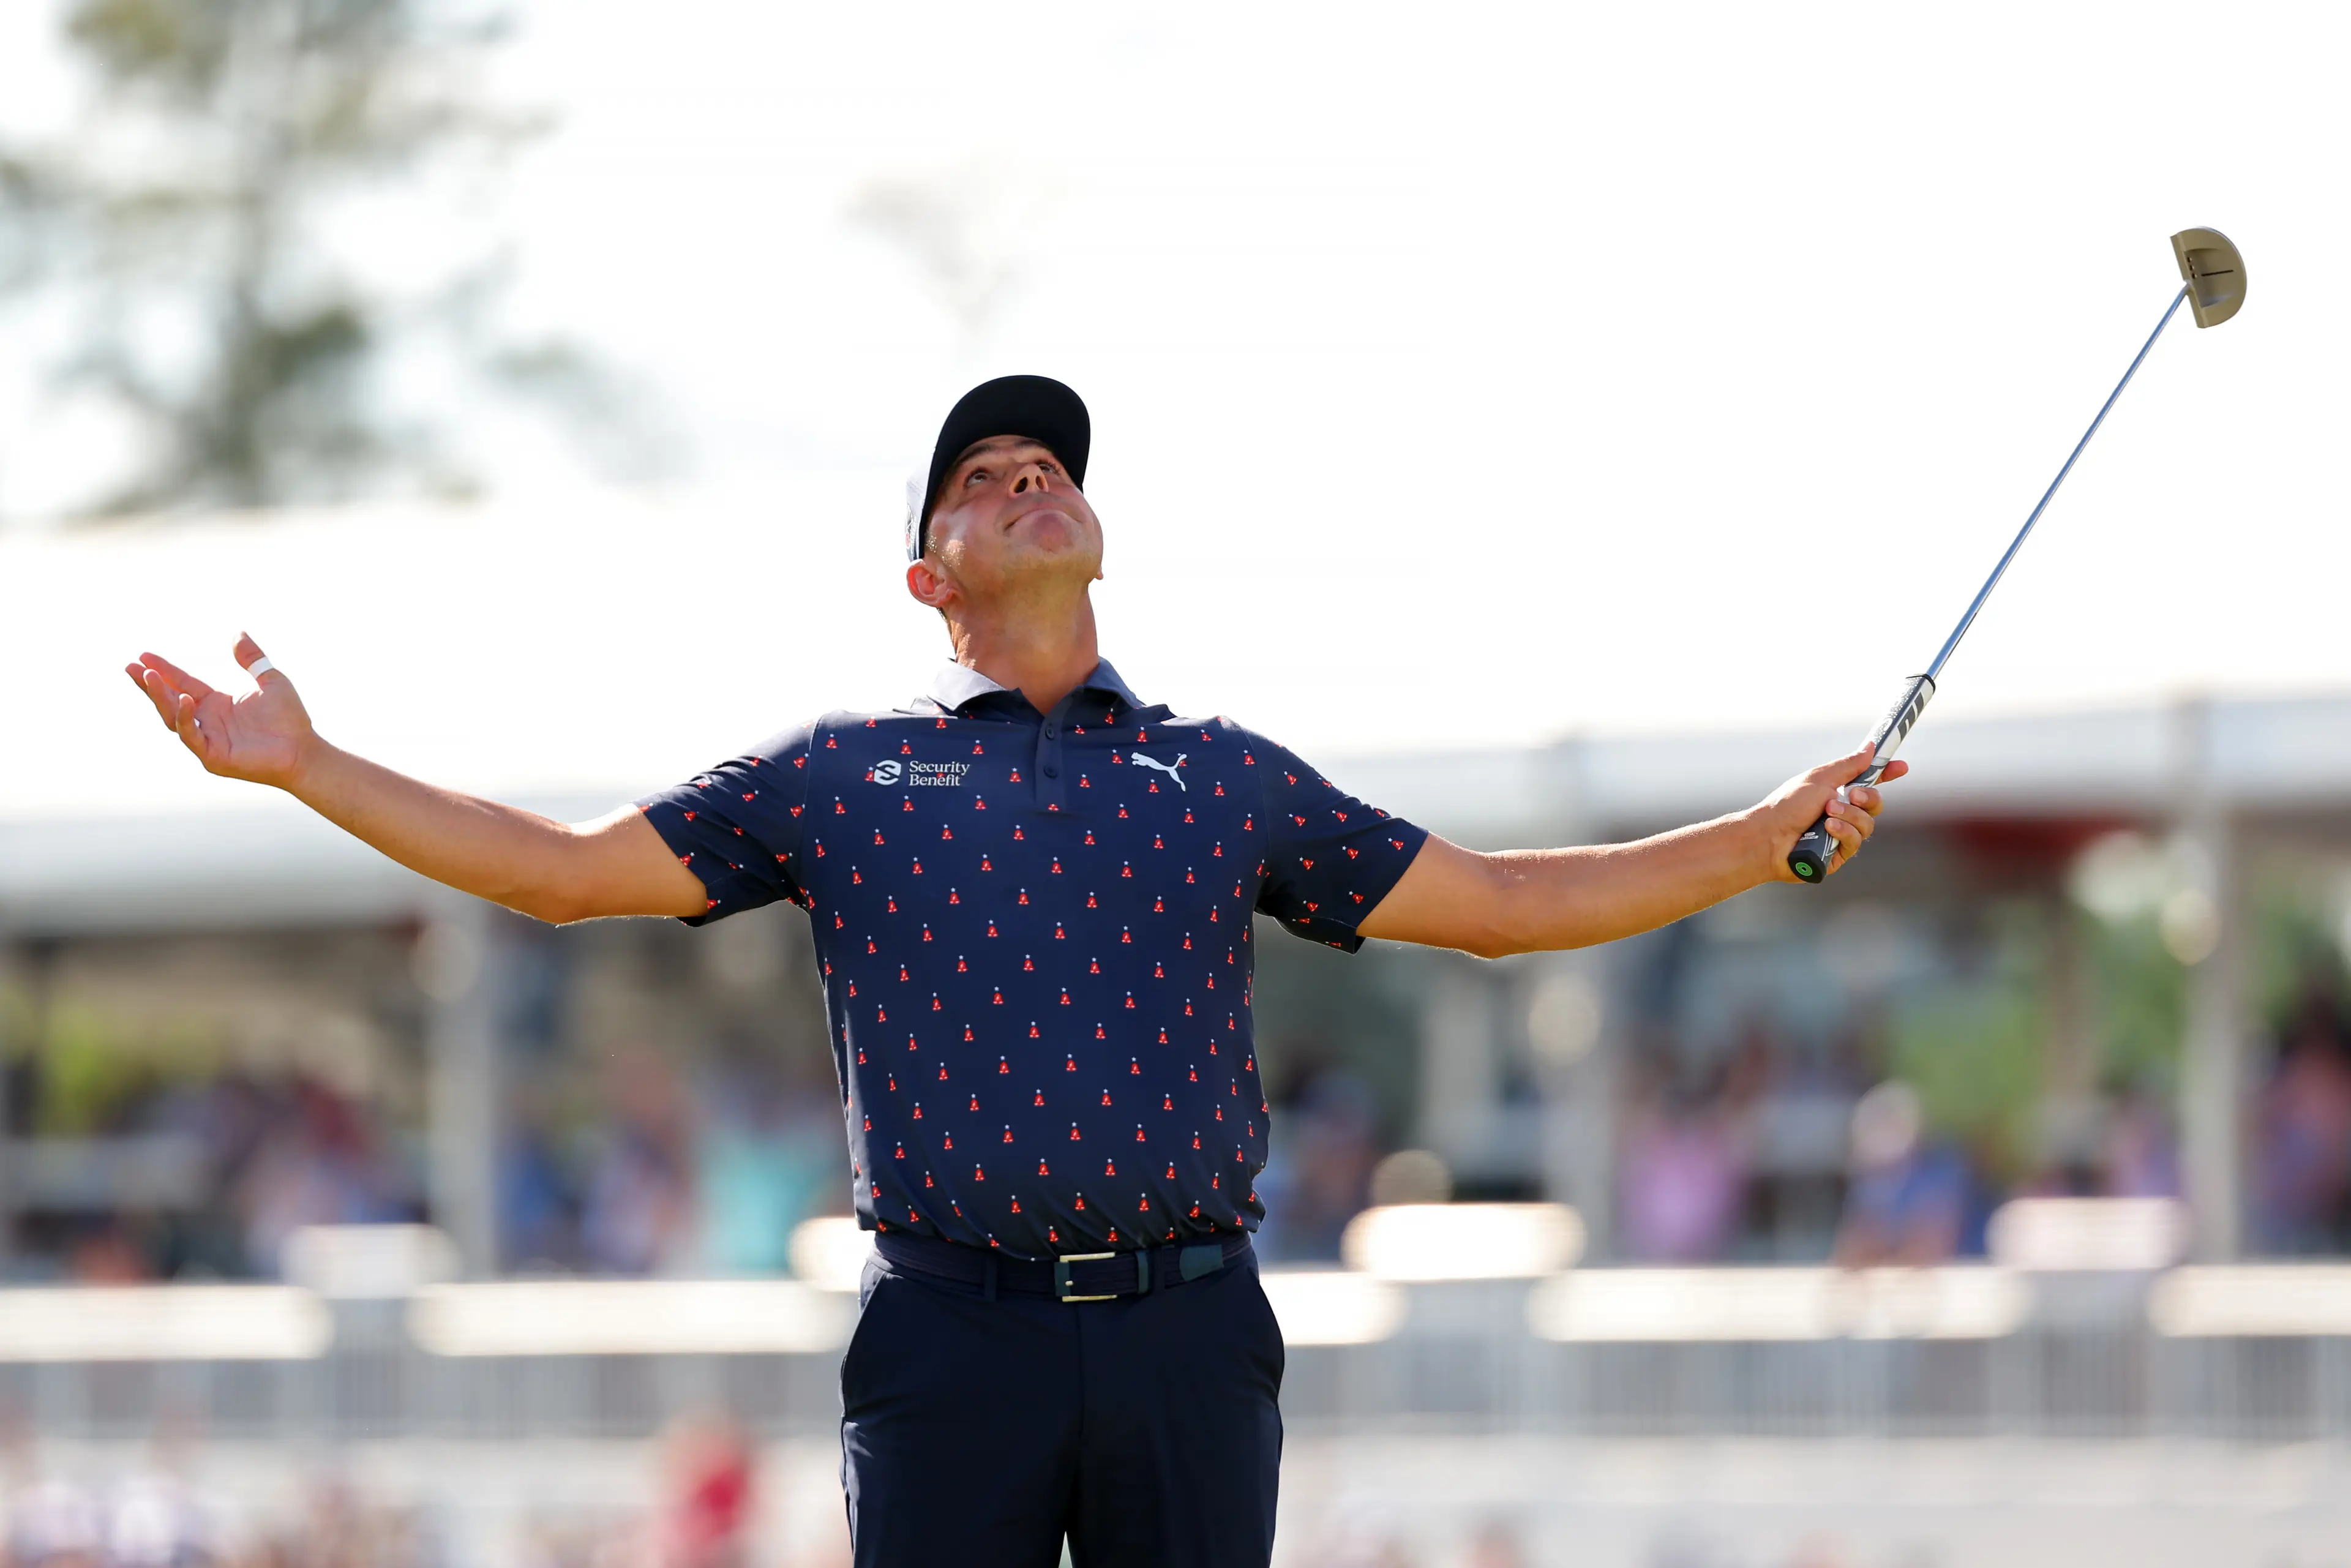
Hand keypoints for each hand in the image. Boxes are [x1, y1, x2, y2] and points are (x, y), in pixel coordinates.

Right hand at [126, 634, 319, 789]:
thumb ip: (252, 659)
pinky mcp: (212, 756)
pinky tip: (184, 699)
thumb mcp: (270, 680)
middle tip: (130, 666)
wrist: (304, 750)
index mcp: (215, 704)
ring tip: (148, 676)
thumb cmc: (289, 719)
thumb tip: (238, 633)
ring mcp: (206, 739)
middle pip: (169, 699)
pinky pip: (191, 736)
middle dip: (149, 684)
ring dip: (160, 697)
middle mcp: (206, 720)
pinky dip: (184, 718)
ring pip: (173, 717)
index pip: (182, 683)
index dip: (164, 670)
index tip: (143, 655)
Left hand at [1752, 742, 1906, 882]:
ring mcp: (1840, 835)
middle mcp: (1841, 813)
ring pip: (1867, 824)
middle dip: (1869, 798)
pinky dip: (1843, 832)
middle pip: (1875, 804)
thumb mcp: (1820, 779)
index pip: (1869, 782)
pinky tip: (1828, 829)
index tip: (1901, 766)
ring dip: (1850, 815)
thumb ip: (1848, 766)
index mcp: (1836, 792)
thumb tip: (1870, 748)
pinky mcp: (1837, 855)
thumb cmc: (1787, 806)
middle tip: (1853, 794)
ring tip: (1827, 813)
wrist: (1768, 837)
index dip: (1886, 775)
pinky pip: (1855, 842)